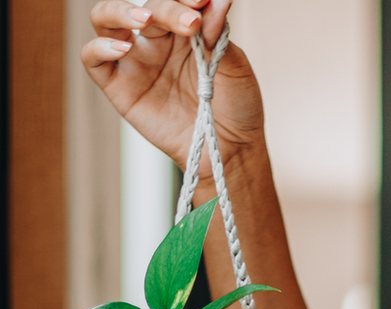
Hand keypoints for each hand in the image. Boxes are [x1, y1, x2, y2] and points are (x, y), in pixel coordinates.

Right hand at [82, 0, 265, 177]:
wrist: (229, 150)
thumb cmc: (235, 108)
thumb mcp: (234, 68)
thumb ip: (218, 33)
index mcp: (184, 29)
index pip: (173, 0)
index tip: (203, 1)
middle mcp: (156, 41)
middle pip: (146, 8)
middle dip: (168, 9)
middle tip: (192, 23)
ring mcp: (135, 63)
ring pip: (105, 19)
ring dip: (120, 11)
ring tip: (144, 19)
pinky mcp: (119, 88)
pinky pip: (93, 59)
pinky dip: (100, 47)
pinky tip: (123, 48)